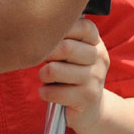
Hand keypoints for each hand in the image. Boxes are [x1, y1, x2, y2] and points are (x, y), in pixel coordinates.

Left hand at [38, 18, 108, 132]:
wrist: (90, 108)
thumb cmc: (71, 73)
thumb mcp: (72, 52)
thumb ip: (61, 36)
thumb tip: (35, 24)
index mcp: (95, 42)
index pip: (81, 26)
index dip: (59, 30)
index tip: (50, 40)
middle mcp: (99, 57)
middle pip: (65, 47)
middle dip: (46, 54)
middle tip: (45, 61)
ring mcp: (95, 78)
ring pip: (54, 70)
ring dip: (43, 75)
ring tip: (47, 78)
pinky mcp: (87, 98)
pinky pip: (53, 92)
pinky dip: (44, 92)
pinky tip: (49, 92)